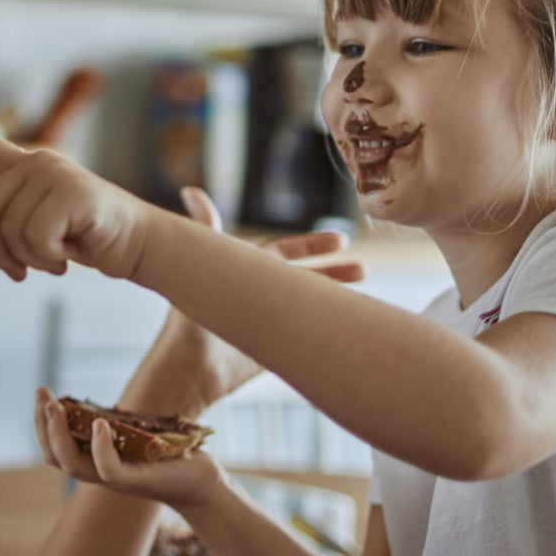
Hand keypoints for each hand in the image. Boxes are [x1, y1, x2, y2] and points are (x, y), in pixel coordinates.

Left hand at [0, 95, 158, 281]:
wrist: (139, 244)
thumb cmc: (88, 238)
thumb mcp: (42, 227)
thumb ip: (12, 220)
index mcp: (27, 168)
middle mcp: (37, 162)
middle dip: (1, 253)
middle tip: (33, 267)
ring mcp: (53, 173)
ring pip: (10, 230)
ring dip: (34, 259)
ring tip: (62, 255)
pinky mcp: (70, 191)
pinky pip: (35, 237)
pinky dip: (50, 258)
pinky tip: (72, 254)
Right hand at [33, 386, 229, 514]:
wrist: (201, 482)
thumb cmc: (170, 456)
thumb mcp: (136, 436)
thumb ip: (116, 427)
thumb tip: (99, 409)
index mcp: (94, 461)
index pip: (54, 449)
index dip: (42, 424)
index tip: (42, 395)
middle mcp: (98, 472)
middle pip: (54, 457)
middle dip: (42, 425)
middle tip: (42, 394)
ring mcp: (116, 480)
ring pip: (73, 464)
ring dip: (59, 434)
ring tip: (55, 406)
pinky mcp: (136, 482)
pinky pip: (108, 470)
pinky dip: (99, 447)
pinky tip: (99, 423)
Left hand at [146, 188, 367, 408]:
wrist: (191, 366)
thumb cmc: (192, 313)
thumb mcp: (206, 265)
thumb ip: (206, 227)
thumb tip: (191, 190)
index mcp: (247, 271)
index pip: (285, 251)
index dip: (312, 245)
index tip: (342, 240)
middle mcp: (259, 294)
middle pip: (304, 278)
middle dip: (333, 272)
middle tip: (364, 268)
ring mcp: (267, 321)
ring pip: (308, 305)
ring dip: (335, 298)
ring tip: (363, 299)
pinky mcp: (271, 349)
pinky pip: (305, 334)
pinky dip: (326, 328)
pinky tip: (351, 326)